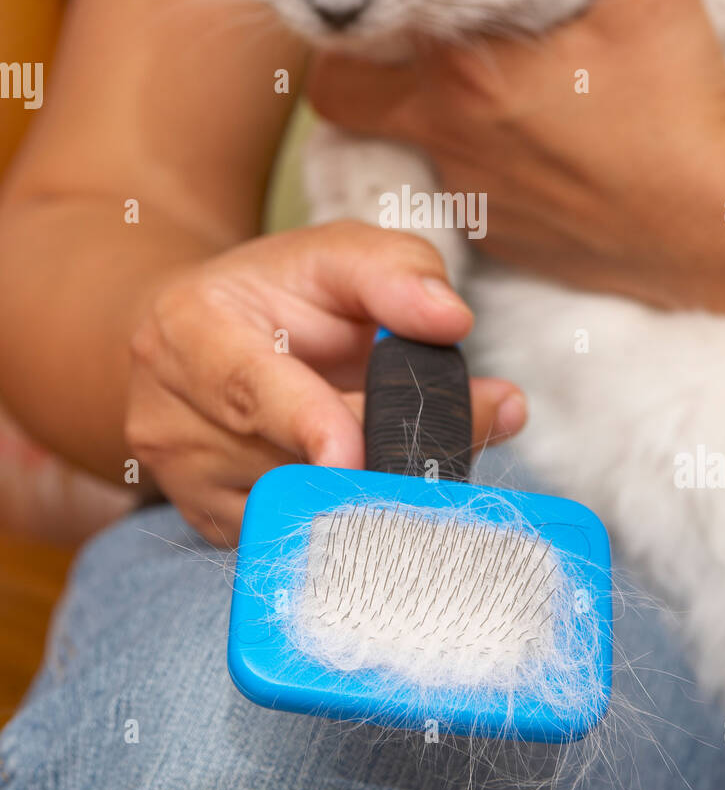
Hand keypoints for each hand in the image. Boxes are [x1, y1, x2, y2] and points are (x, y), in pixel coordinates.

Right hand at [125, 221, 525, 544]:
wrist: (205, 338)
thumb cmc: (280, 292)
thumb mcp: (335, 253)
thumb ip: (396, 271)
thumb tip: (451, 322)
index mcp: (189, 332)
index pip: (248, 389)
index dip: (308, 424)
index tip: (355, 452)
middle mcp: (171, 416)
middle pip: (288, 460)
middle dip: (387, 448)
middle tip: (487, 414)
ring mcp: (187, 481)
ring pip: (298, 507)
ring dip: (380, 481)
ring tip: (425, 432)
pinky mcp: (212, 526)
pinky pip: (297, 536)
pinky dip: (352, 512)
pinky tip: (382, 472)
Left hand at [308, 0, 724, 311]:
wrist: (713, 226)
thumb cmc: (680, 110)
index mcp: (464, 71)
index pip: (356, 33)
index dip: (362, 4)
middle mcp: (445, 137)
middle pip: (340, 101)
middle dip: (355, 69)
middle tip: (401, 38)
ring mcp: (466, 193)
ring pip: (398, 144)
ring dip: (419, 112)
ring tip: (474, 85)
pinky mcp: (494, 236)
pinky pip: (454, 188)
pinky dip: (470, 160)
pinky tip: (524, 142)